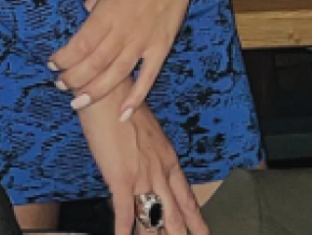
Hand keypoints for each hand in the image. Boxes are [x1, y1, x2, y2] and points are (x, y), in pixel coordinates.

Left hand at [49, 0, 207, 114]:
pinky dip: (136, 98)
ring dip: (96, 91)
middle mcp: (126, 29)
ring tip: (78, 102)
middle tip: (60, 85)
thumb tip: (79, 24)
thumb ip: (92, 5)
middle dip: (74, 78)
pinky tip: (122, 114)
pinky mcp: (162, 47)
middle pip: (95, 63)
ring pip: (117, 75)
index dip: (64, 58)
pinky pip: (148, 78)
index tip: (51, 64)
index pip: (81, 43)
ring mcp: (145, 41)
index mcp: (109, 10)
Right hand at [78, 90, 207, 234]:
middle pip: (175, 215)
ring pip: (155, 219)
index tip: (203, 234)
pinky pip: (126, 213)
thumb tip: (149, 163)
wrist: (107, 92)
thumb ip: (152, 151)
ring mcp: (142, 177)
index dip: (196, 221)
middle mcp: (160, 171)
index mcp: (168, 158)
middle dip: (181, 234)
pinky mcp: (121, 178)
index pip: (187, 198)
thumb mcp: (148, 129)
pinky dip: (125, 231)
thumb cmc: (123, 104)